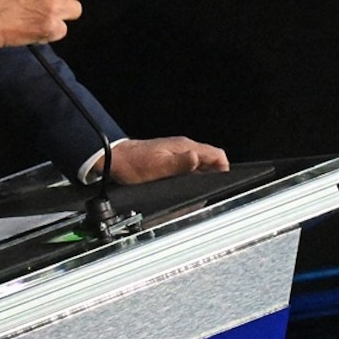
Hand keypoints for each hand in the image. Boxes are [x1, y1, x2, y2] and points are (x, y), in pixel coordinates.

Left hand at [106, 136, 229, 184]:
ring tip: (196, 191)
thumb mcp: (158, 166)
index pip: (217, 154)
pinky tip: (184, 187)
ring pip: (200, 166)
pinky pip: (189, 169)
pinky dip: (191, 179)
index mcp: (185, 147)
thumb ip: (181, 163)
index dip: (223, 169)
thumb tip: (199, 158)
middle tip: (208, 191)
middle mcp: (184, 149)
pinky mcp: (171, 161)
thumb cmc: (133, 163)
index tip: (221, 183)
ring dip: (202, 178)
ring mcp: (177, 154)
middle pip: (210, 161)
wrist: (115, 159)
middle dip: (214, 176)